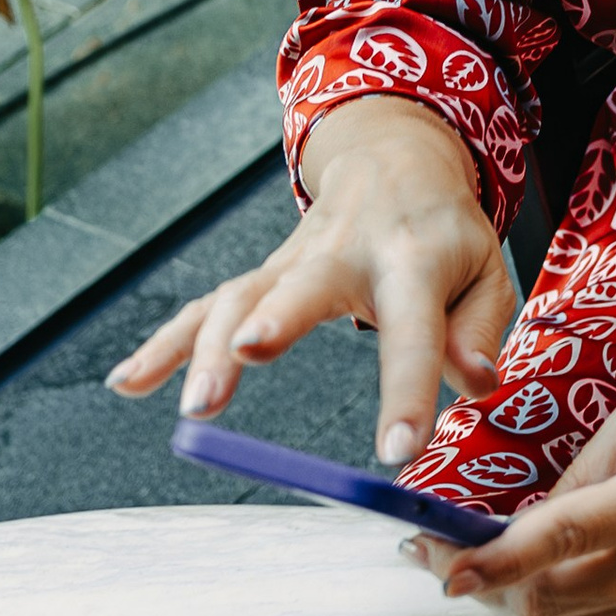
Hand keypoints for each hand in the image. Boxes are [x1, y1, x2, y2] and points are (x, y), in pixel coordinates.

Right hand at [107, 94, 511, 465]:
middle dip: (274, 319)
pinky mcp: (263, 276)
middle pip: (304, 288)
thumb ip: (479, 330)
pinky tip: (128, 382)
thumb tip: (471, 383)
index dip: (406, 392)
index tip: (397, 453)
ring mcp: (293, 262)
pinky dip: (166, 343)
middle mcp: (345, 255)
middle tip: (248, 355)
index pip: (414, 332)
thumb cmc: (447, 235)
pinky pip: (206, 307)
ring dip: (207, 346)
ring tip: (192, 408)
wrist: (396, 162)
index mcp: (413, 260)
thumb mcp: (487, 272)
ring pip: (240, 297)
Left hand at [424, 365, 615, 615]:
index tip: (445, 569)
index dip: (495, 561)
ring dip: (509, 600)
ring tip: (479, 564)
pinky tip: (534, 571)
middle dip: (483, 583)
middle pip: (545, 601)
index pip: (561, 541)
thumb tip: (530, 518)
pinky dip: (550, 602)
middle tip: (441, 554)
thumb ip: (585, 465)